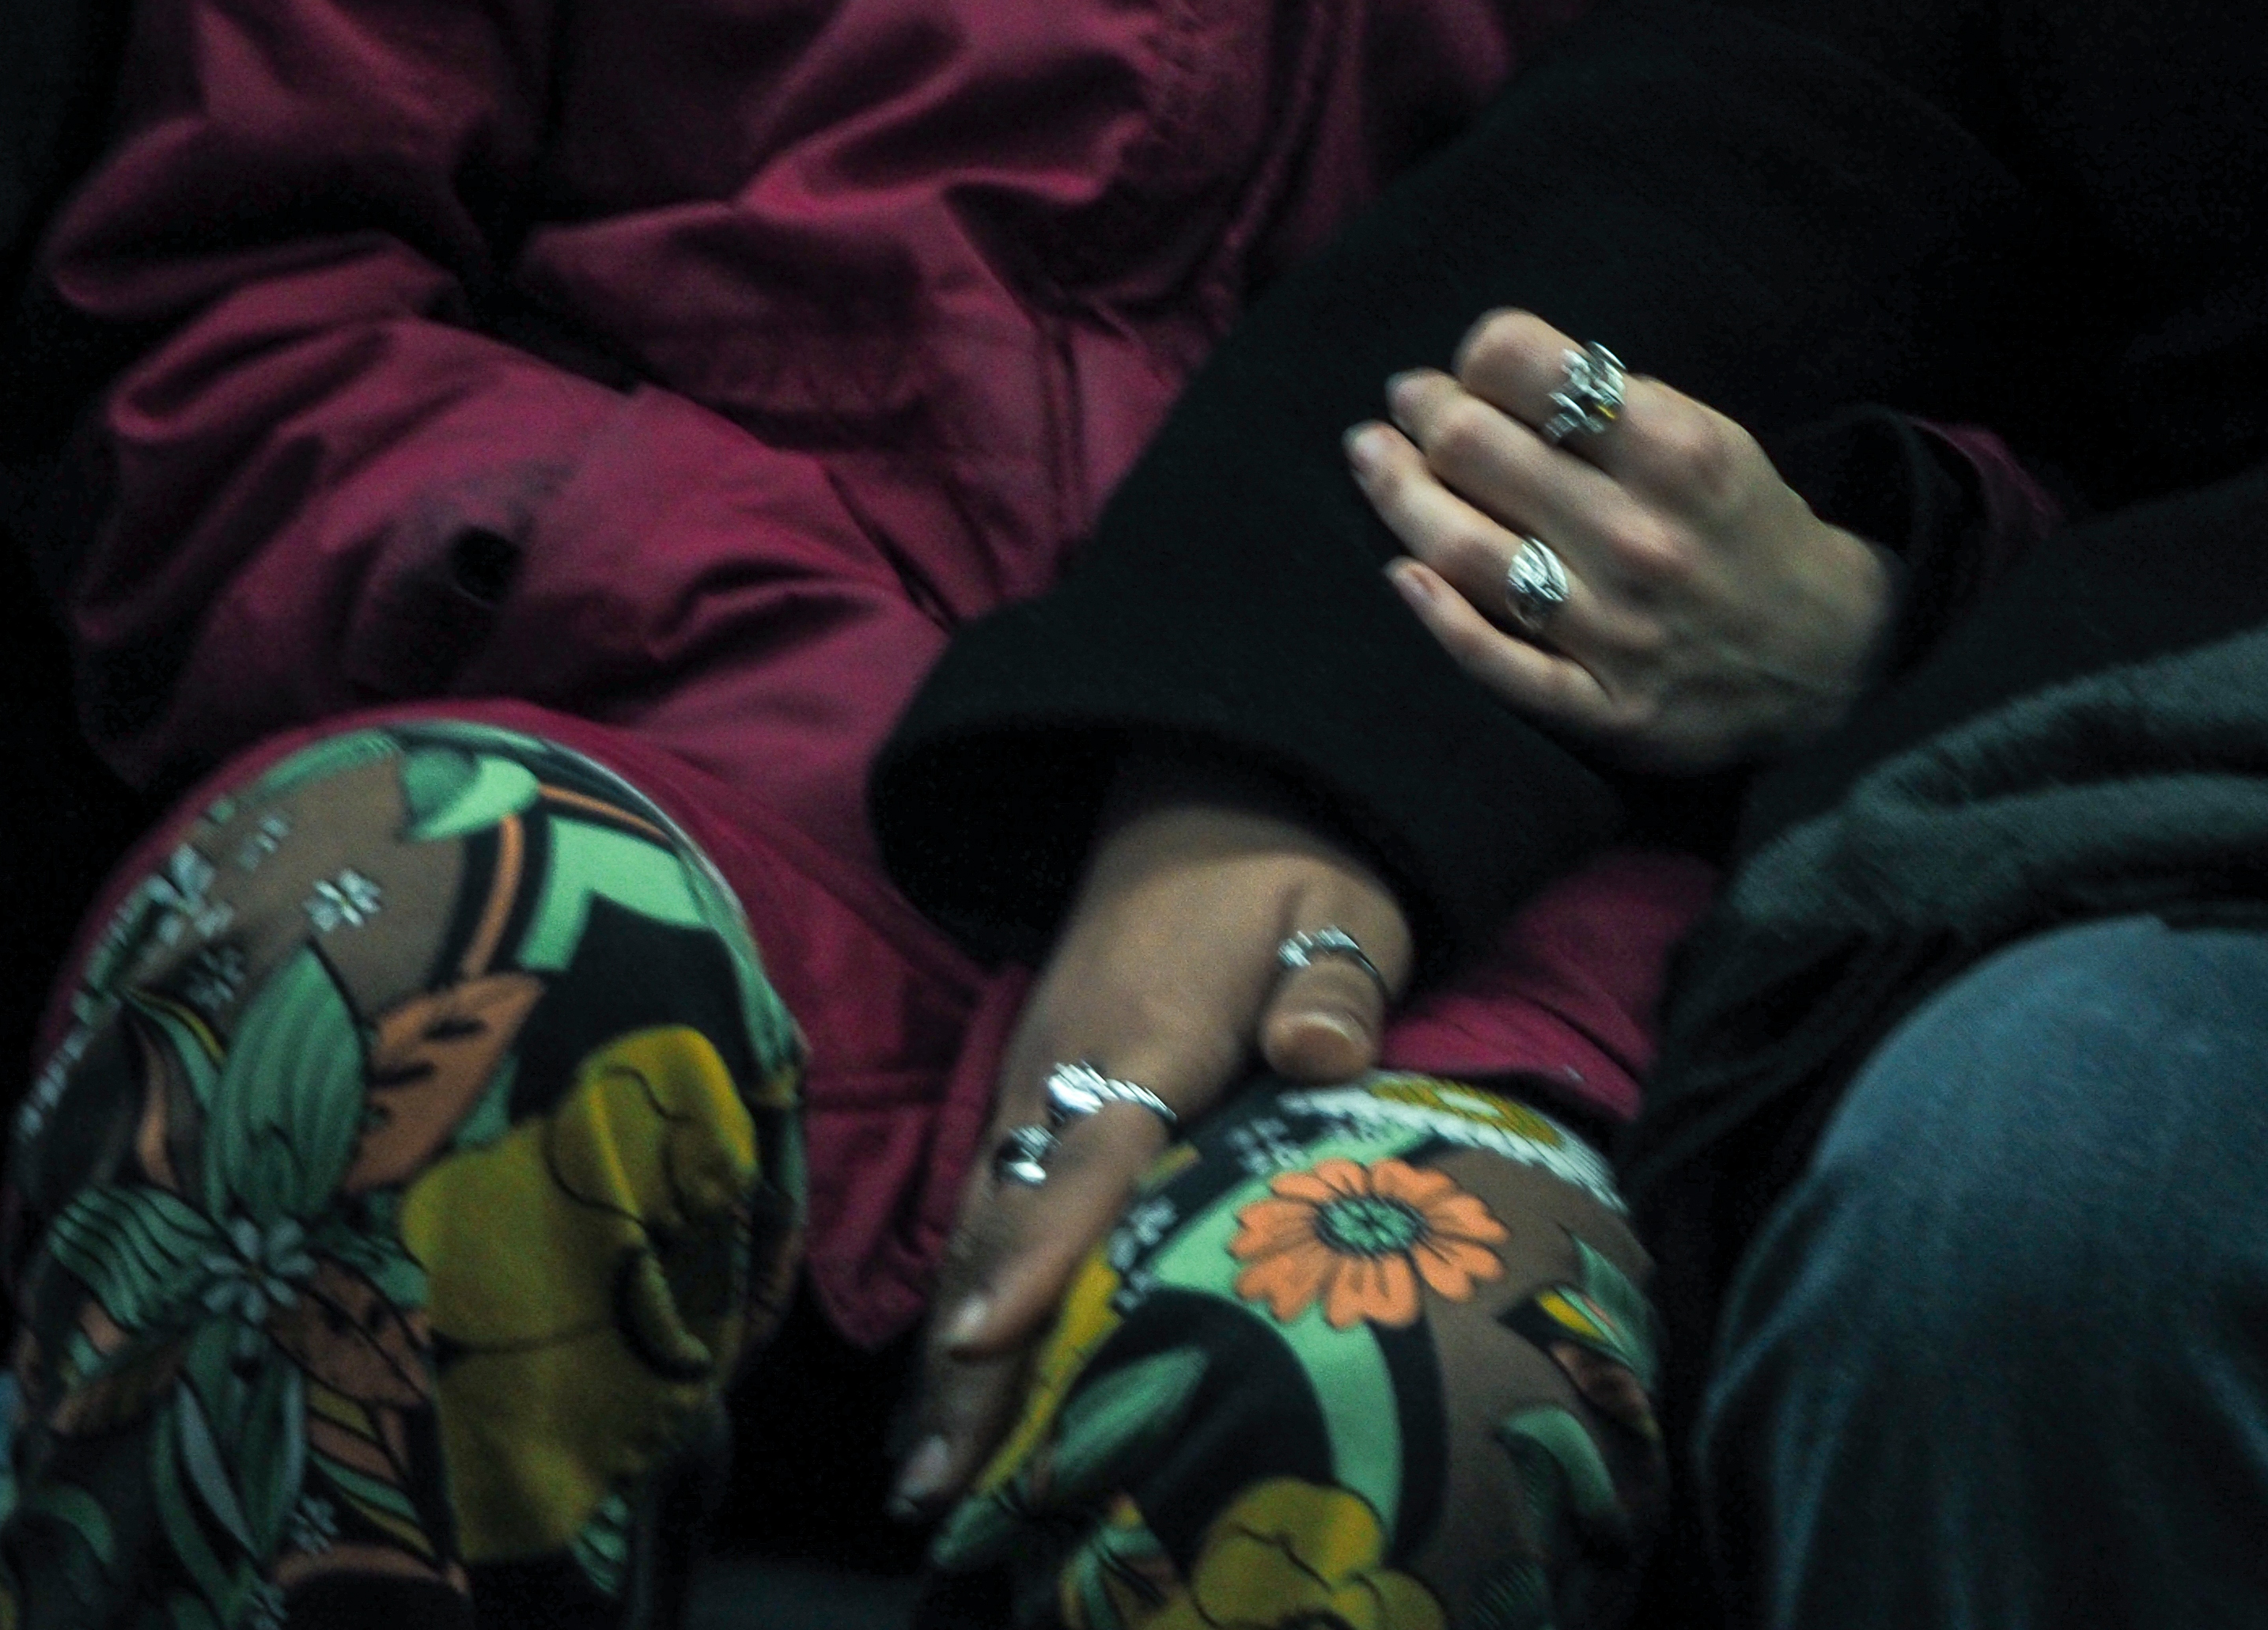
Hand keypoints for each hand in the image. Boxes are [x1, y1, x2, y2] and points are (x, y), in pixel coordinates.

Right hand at [889, 759, 1410, 1518]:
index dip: (1042, 1252)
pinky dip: (965, 1291)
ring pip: (984, 1221)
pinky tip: (948, 1383)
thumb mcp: (1342, 908)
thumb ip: (1334, 985)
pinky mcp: (1037, 1082)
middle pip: (1010, 1219)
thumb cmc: (1295, 867)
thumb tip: (1320, 1050)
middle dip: (971, 1352)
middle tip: (940, 1485)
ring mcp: (1040, 1073)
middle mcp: (1069, 1060)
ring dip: (952, 1343)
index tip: (990, 1341)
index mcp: (1147, 1028)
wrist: (1214, 783)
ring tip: (925, 1476)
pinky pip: (990, 1200)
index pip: (1091, 1155)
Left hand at [1345, 309, 1895, 774]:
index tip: (1468, 364)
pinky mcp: (1602, 708)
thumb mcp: (1712, 439)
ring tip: (1372, 457)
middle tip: (1408, 405)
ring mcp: (1616, 629)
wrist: (1832, 658)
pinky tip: (1399, 576)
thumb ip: (1617, 405)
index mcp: (1677, 452)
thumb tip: (1490, 373)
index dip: (1478, 354)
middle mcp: (1641, 537)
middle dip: (1426, 413)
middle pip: (1476, 450)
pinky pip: (1495, 662)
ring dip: (1398, 493)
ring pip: (1463, 549)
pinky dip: (1437, 616)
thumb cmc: (1747, 529)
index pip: (1529, 368)